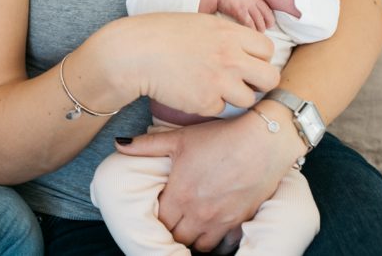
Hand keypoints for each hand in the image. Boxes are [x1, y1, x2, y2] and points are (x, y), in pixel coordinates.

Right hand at [109, 13, 278, 116]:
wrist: (133, 54)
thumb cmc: (159, 34)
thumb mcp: (198, 23)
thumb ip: (225, 35)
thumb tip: (243, 46)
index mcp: (229, 33)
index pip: (267, 49)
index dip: (258, 57)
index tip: (245, 61)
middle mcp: (230, 57)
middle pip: (269, 78)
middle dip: (258, 82)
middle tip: (241, 81)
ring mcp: (219, 82)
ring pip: (248, 99)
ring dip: (233, 96)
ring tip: (211, 87)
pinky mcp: (205, 103)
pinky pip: (219, 109)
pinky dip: (208, 104)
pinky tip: (190, 91)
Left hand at [114, 111, 301, 251]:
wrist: (263, 141)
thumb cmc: (219, 137)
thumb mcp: (179, 138)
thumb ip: (146, 145)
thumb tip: (119, 144)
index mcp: (180, 195)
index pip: (161, 223)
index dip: (158, 218)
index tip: (160, 209)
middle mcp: (199, 213)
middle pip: (178, 237)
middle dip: (173, 230)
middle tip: (174, 218)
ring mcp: (221, 220)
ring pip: (200, 245)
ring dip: (193, 237)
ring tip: (191, 224)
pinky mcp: (241, 221)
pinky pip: (224, 243)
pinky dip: (216, 240)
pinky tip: (214, 227)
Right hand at [215, 0, 273, 30]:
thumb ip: (249, 0)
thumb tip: (252, 10)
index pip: (267, 9)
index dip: (270, 18)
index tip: (269, 23)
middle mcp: (252, 1)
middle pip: (264, 16)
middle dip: (266, 25)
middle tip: (264, 30)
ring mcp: (246, 6)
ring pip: (258, 21)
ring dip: (259, 29)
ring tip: (258, 33)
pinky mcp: (239, 11)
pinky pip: (249, 23)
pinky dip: (251, 29)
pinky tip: (250, 33)